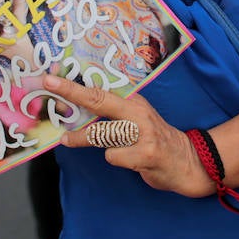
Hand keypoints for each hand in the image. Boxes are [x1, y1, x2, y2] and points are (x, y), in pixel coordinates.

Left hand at [42, 74, 211, 196]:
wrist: (188, 161)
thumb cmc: (154, 140)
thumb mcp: (136, 119)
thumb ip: (112, 114)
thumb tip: (76, 111)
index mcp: (133, 101)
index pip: (99, 90)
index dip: (73, 85)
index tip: (50, 78)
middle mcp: (137, 112)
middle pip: (98, 100)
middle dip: (72, 93)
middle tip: (50, 85)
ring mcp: (142, 132)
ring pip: (101, 135)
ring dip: (84, 140)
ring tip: (78, 141)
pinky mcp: (145, 153)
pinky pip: (113, 156)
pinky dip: (117, 159)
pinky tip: (132, 160)